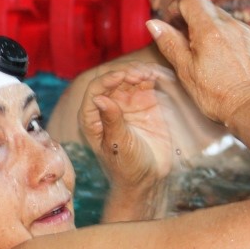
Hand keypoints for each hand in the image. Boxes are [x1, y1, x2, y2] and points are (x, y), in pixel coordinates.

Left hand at [79, 62, 173, 190]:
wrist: (150, 177)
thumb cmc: (126, 166)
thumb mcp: (118, 145)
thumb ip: (111, 121)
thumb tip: (100, 98)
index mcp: (92, 116)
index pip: (95, 89)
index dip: (108, 79)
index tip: (122, 77)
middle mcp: (108, 105)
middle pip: (113, 79)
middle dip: (125, 72)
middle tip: (140, 74)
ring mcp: (127, 101)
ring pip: (130, 77)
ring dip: (139, 71)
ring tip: (150, 73)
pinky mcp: (146, 101)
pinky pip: (147, 83)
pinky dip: (152, 76)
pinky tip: (158, 75)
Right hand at [147, 0, 249, 125]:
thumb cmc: (219, 97)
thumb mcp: (186, 72)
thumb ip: (170, 43)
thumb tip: (154, 23)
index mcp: (210, 29)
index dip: (178, 8)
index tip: (174, 23)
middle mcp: (234, 25)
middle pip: (210, 10)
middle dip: (197, 22)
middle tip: (191, 46)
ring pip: (230, 23)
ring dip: (219, 34)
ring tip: (216, 61)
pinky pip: (248, 35)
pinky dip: (238, 44)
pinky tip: (236, 66)